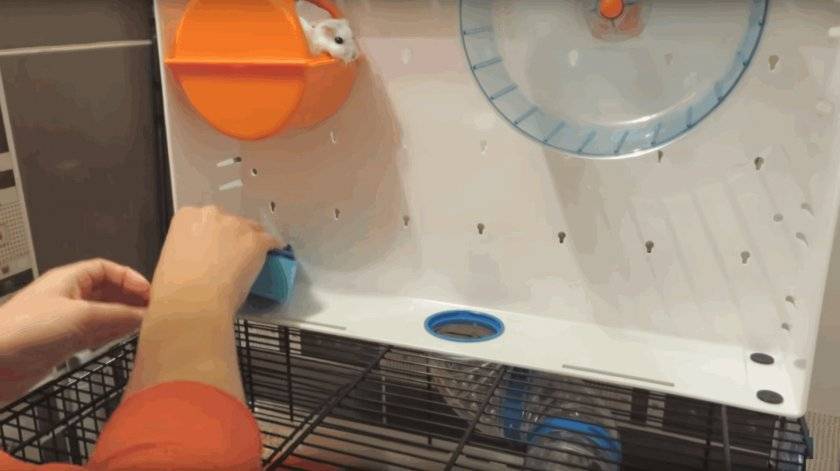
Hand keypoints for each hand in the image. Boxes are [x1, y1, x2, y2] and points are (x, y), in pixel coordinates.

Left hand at [0, 259, 149, 401]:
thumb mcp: (82, 316)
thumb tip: (145, 315)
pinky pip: (96, 333)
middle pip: (107, 291)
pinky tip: (124, 338)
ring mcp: (66, 321)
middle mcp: (68, 297)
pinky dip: (112, 334)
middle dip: (130, 298)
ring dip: (123, 318)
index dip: (128, 278)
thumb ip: (118, 315)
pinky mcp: (64, 343)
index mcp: (69, 279)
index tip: (149, 292)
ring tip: (145, 324)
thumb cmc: (26, 330)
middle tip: (152, 309)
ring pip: (104, 314)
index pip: (106, 269)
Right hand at [148, 206, 280, 316]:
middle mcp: (213, 214)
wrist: (193, 299)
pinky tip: (274, 253)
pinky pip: (270, 240)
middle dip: (232, 235)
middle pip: (229, 221)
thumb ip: (189, 248)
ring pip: (251, 229)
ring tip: (253, 256)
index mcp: (187, 216)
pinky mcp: (256, 241)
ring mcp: (237, 226)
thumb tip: (199, 258)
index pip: (205, 218)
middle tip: (232, 255)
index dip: (212, 234)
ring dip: (252, 240)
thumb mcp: (173, 257)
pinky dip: (272, 247)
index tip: (214, 247)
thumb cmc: (174, 285)